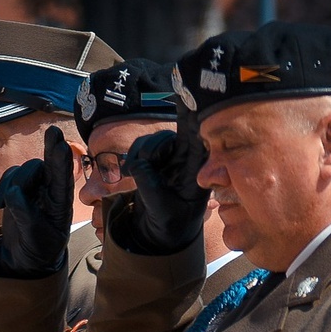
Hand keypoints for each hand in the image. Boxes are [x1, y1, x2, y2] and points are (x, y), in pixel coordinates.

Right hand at [0, 126, 73, 277]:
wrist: (25, 259)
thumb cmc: (37, 250)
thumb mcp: (35, 239)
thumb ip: (26, 217)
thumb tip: (14, 195)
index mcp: (61, 203)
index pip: (62, 177)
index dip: (60, 158)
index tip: (58, 141)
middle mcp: (51, 191)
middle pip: (40, 168)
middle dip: (35, 166)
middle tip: (48, 138)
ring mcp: (36, 188)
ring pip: (23, 170)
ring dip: (11, 185)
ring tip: (2, 206)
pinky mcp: (21, 189)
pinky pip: (10, 176)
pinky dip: (2, 187)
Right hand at [121, 101, 209, 253]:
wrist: (158, 236)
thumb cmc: (170, 227)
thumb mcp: (162, 210)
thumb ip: (150, 186)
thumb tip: (138, 165)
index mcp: (196, 168)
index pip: (197, 136)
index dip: (192, 115)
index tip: (187, 95)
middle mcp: (186, 158)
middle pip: (168, 136)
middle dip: (153, 150)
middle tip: (144, 168)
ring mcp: (169, 158)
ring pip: (151, 142)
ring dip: (141, 159)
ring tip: (141, 182)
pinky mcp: (153, 161)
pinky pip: (140, 149)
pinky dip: (133, 162)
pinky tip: (134, 177)